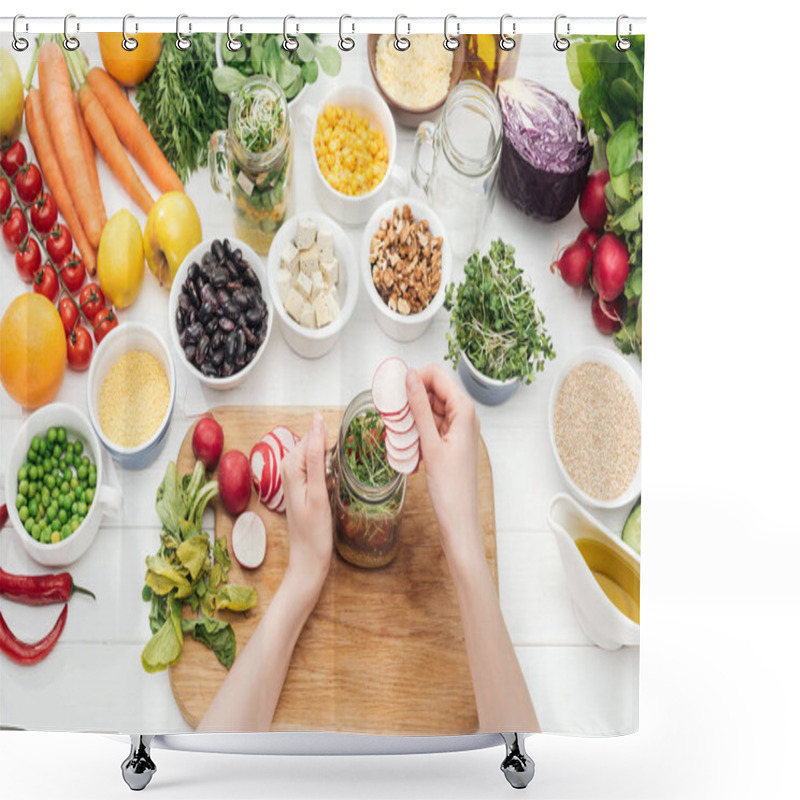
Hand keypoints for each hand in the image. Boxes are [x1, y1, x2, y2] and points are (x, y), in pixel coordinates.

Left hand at [280, 413, 332, 596]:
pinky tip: (338, 482)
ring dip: (334, 461)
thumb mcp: (317, 491)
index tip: (347, 454)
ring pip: (320, 455)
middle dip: (333, 450)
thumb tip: (317, 422)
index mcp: (290, 465)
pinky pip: (320, 467)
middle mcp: (289, 467)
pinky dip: (331, 471)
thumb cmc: (314, 531)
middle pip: (317, 444)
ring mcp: (296, 476)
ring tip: (342, 478)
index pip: (314, 436)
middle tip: (346, 470)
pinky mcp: (304, 485)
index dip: (333, 440)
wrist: (308, 559)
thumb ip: (316, 455)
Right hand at [406, 365, 483, 566]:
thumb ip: (419, 409)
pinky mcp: (450, 442)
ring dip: (411, 417)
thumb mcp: (430, 444)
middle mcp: (464, 416)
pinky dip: (416, 432)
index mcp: (464, 411)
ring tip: (397, 432)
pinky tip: (406, 446)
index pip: (437, 375)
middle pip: (432, 391)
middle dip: (410, 398)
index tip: (393, 389)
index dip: (415, 377)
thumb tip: (410, 378)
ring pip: (429, 410)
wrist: (458, 519)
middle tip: (389, 412)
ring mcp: (457, 429)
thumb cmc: (450, 487)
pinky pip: (429, 426)